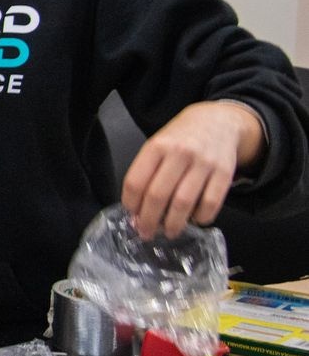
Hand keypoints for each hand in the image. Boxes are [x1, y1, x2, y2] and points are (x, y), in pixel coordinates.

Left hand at [121, 101, 259, 238]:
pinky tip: (194, 220)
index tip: (131, 215)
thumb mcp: (158, 145)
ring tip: (169, 232)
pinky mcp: (224, 173)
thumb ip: (147, 172)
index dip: (131, 203)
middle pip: (158, 195)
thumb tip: (137, 209)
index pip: (136, 181)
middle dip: (149, 220)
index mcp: (157, 146)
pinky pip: (211, 203)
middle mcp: (179, 153)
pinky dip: (201, 217)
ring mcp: (204, 163)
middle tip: (146, 233)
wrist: (218, 122)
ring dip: (174, 223)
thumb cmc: (181, 138)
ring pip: (184, 202)